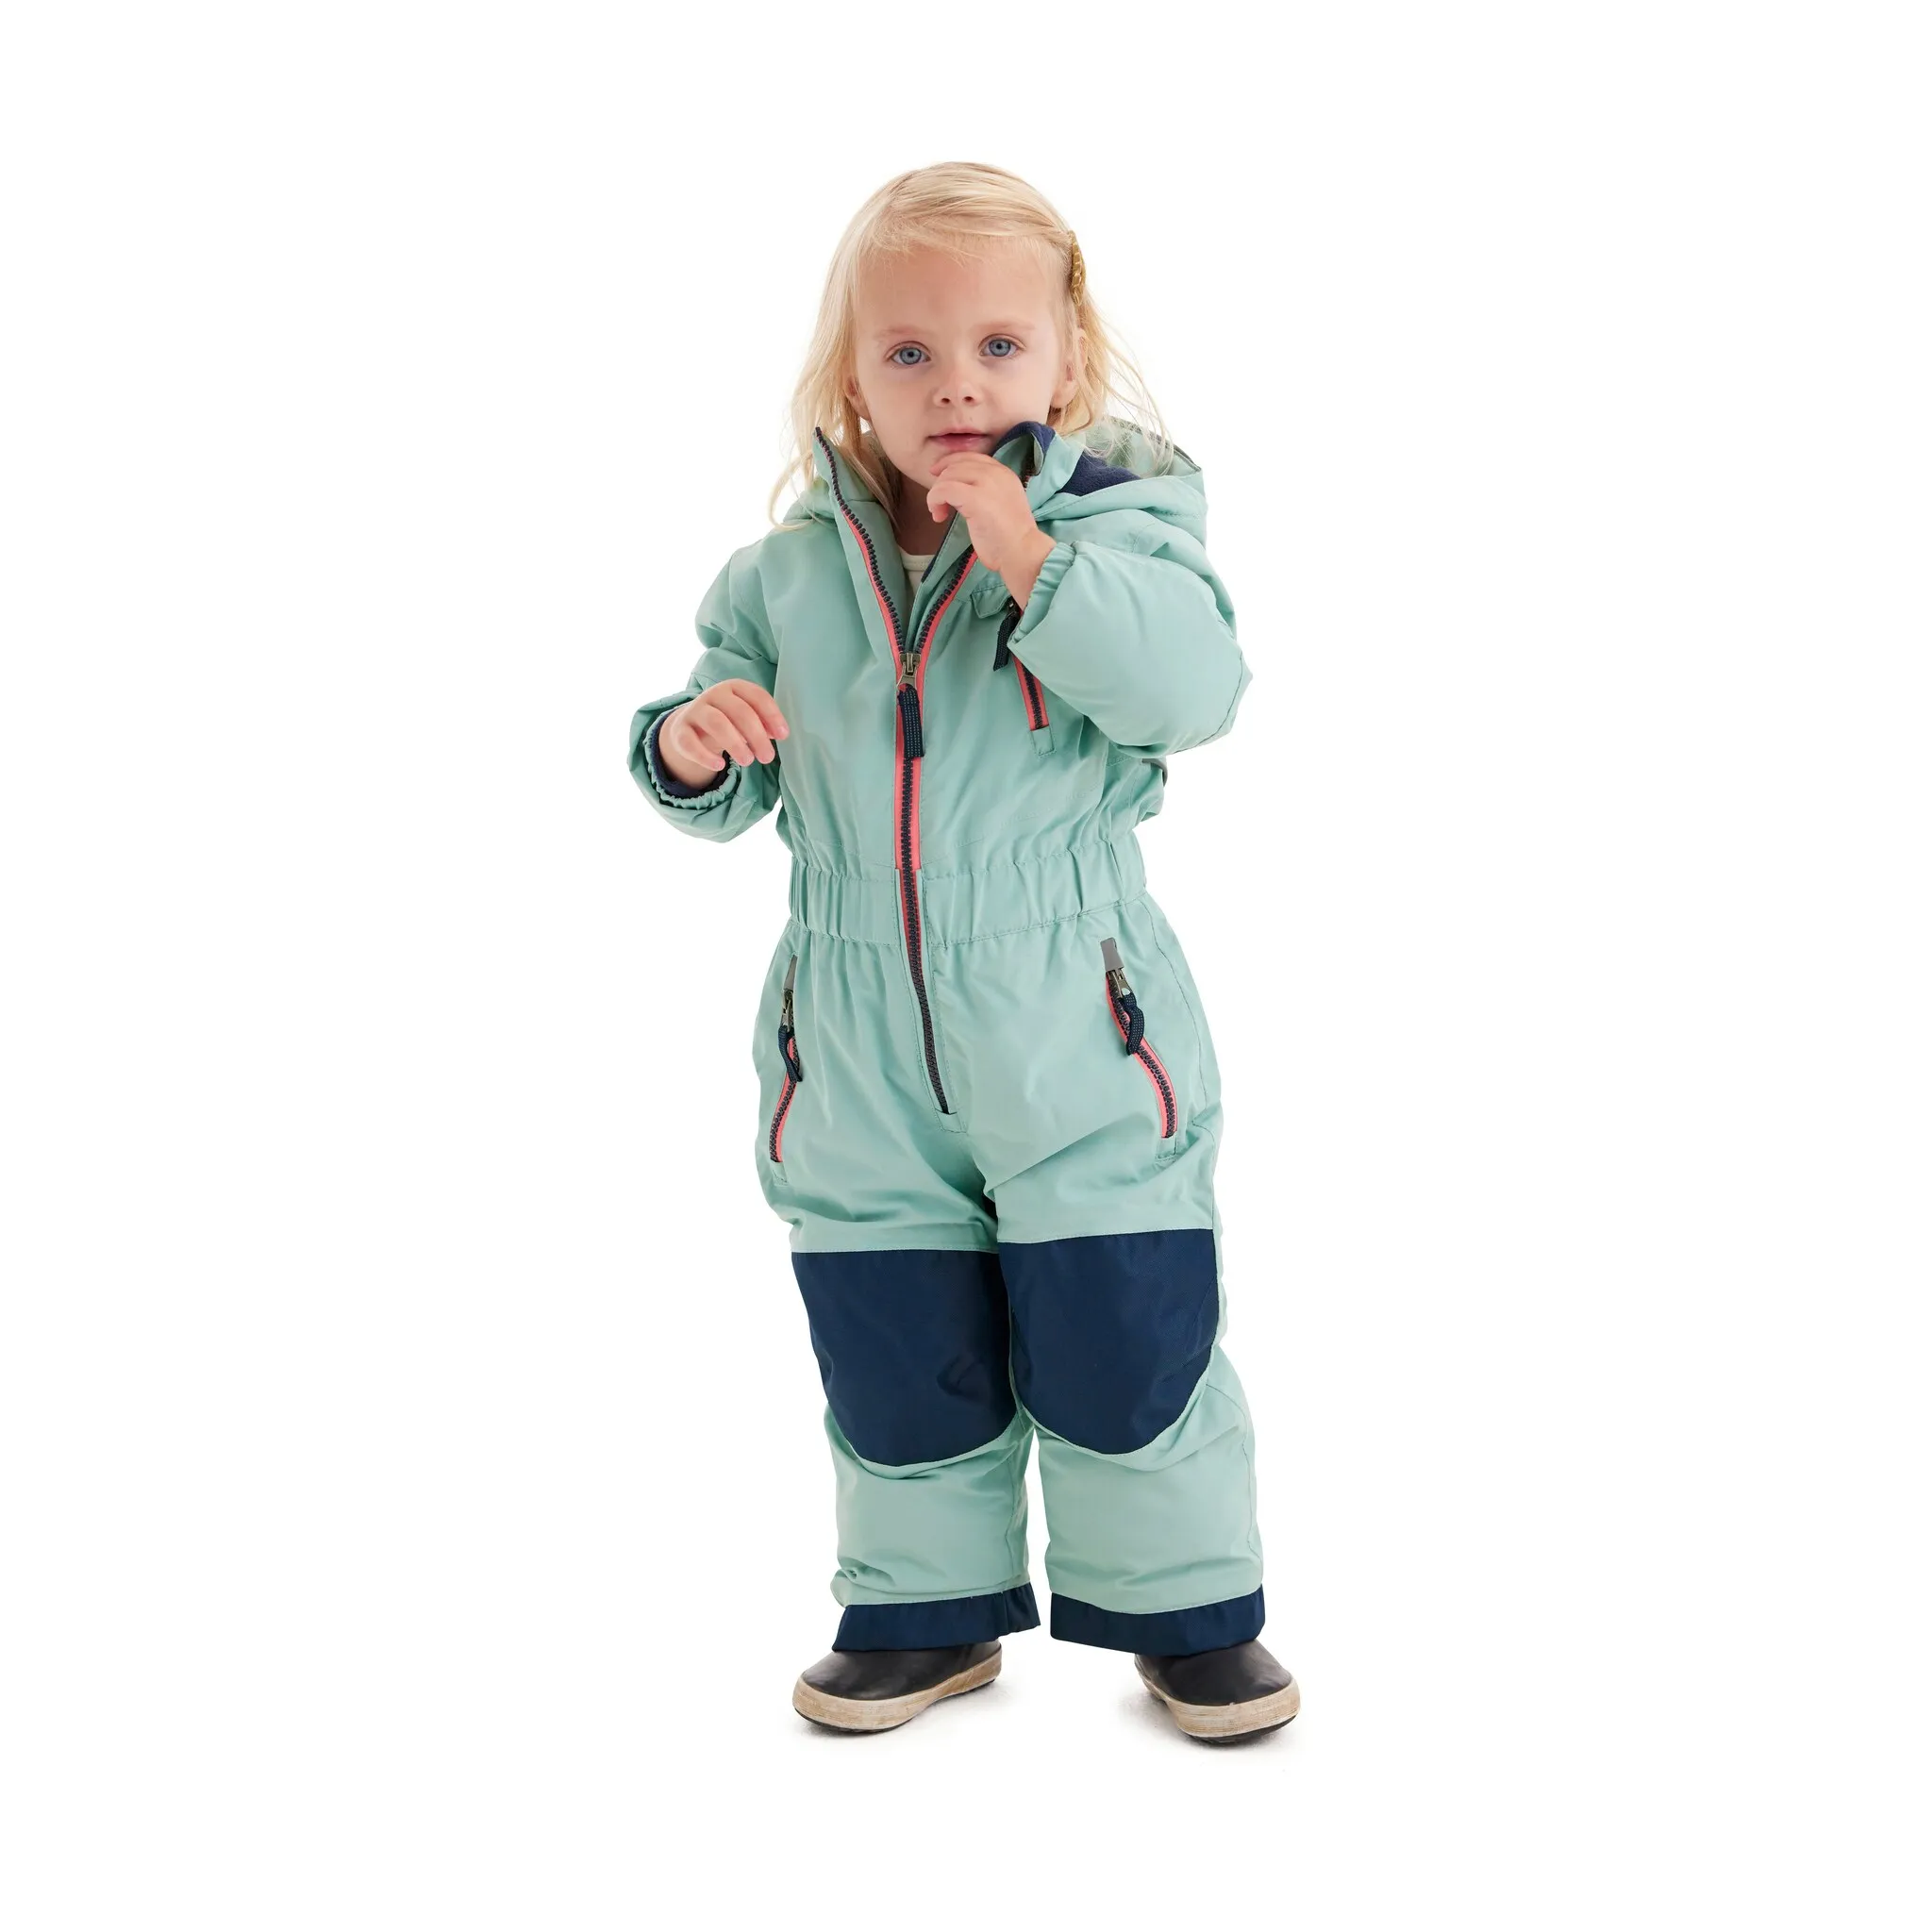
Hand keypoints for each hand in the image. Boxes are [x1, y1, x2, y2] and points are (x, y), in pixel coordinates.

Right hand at [659, 678, 787, 785]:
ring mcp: (695, 710)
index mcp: (735, 688)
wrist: (691, 726)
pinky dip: (705, 756)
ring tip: (748, 761)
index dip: (772, 715)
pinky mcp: (680, 730)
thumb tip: (779, 734)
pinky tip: (719, 766)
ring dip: (735, 744)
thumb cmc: (729, 721)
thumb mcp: (746, 718)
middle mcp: (714, 694)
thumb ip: (763, 723)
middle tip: (767, 757)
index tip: (783, 736)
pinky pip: (690, 742)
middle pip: (739, 711)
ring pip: (716, 723)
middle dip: (757, 735)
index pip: (757, 696)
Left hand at [926, 452, 1056, 600]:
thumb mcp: (1000, 503)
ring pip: (948, 476)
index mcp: (1004, 473)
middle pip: (956, 465)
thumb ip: (984, 491)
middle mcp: (996, 472)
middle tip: (937, 502)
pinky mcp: (975, 497)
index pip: (971, 457)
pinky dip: (934, 500)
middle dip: (941, 481)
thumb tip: (958, 490)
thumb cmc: (1010, 537)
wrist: (1022, 551)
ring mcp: (986, 483)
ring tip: (939, 512)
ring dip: (936, 493)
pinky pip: (944, 490)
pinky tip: (938, 515)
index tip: (938, 477)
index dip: (950, 463)